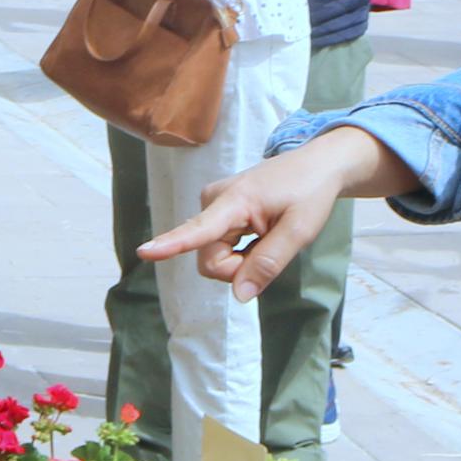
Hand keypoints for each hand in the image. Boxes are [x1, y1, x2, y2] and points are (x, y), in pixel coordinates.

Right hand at [145, 138, 367, 297]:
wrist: (316, 164)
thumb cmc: (310, 193)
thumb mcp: (299, 231)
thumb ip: (268, 263)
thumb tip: (239, 295)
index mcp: (235, 201)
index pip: (199, 229)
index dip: (171, 244)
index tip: (144, 252)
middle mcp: (214, 200)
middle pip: (211, 258)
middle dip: (238, 268)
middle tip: (271, 247)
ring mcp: (213, 205)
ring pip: (214, 256)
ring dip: (242, 258)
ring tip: (268, 235)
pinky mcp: (216, 210)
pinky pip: (219, 246)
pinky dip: (241, 250)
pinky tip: (260, 232)